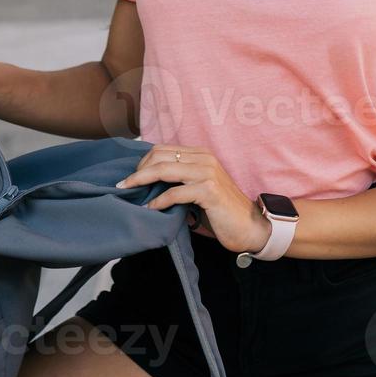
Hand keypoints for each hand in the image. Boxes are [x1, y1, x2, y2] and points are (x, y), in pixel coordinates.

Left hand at [114, 145, 272, 254]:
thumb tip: (148, 181)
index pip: (163, 149)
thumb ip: (180, 179)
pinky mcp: (209, 191)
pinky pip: (175, 193)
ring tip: (129, 192)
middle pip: (160, 156)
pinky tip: (151, 208)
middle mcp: (204, 158)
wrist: (250, 226)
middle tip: (125, 186)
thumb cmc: (221, 210)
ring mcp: (207, 172)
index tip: (130, 177)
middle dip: (138, 171)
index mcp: (201, 154)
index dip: (143, 162)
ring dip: (142, 181)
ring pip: (165, 170)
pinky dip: (159, 201)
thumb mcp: (198, 188)